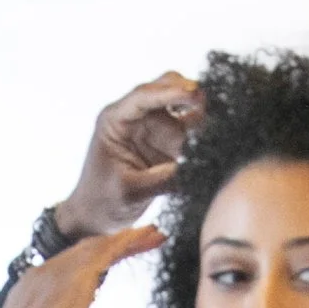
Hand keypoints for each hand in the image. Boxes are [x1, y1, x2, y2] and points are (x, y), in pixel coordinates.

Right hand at [0, 222, 161, 307]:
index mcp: (36, 288)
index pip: (71, 268)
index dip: (96, 263)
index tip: (115, 261)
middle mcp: (46, 273)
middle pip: (87, 252)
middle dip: (115, 246)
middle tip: (144, 238)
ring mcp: (59, 271)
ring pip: (99, 247)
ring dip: (128, 240)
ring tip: (155, 233)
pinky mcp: (76, 276)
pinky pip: (108, 251)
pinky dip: (129, 241)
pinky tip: (148, 236)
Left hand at [54, 71, 204, 234]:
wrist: (94, 217)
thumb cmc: (102, 202)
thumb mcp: (132, 191)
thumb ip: (164, 178)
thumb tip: (198, 166)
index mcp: (115, 121)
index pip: (143, 96)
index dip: (170, 92)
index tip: (195, 93)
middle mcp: (134, 119)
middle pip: (166, 90)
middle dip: (189, 95)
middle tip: (208, 106)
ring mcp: (151, 130)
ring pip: (183, 112)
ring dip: (199, 119)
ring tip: (214, 134)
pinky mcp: (164, 145)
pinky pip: (188, 133)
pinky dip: (201, 136)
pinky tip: (212, 143)